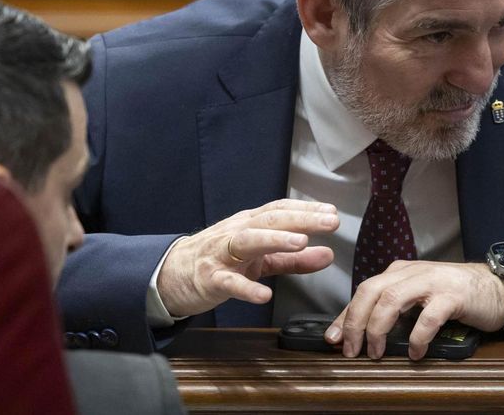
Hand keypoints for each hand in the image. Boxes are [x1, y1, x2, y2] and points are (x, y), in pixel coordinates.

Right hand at [157, 199, 339, 316]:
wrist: (170, 275)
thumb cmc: (219, 261)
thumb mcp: (259, 258)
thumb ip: (293, 258)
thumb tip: (328, 254)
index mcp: (249, 225)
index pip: (280, 210)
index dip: (307, 209)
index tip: (332, 212)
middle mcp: (236, 233)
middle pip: (270, 220)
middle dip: (301, 219)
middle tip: (330, 222)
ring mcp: (221, 255)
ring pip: (248, 241)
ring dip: (275, 240)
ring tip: (301, 242)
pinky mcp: (209, 279)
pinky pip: (228, 283)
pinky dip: (246, 288)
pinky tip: (264, 295)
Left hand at [324, 261, 503, 359]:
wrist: (498, 288)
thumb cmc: (455, 296)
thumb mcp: (418, 298)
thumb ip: (393, 309)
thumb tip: (361, 333)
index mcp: (400, 272)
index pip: (363, 290)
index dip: (345, 315)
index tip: (333, 338)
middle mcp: (413, 272)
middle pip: (371, 290)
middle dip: (355, 321)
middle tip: (351, 349)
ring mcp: (433, 282)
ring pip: (392, 298)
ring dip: (378, 327)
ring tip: (376, 353)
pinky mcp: (453, 296)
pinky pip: (428, 316)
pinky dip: (417, 336)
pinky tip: (415, 352)